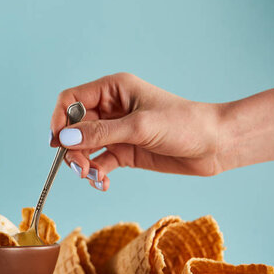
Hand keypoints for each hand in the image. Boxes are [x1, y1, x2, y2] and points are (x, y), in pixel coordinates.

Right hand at [50, 73, 224, 190]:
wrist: (216, 145)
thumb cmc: (185, 124)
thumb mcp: (140, 127)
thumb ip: (100, 133)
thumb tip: (63, 139)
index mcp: (113, 89)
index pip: (72, 100)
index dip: (60, 119)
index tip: (57, 142)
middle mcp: (111, 109)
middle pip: (74, 127)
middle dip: (72, 149)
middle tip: (79, 168)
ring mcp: (117, 132)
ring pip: (84, 147)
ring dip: (82, 164)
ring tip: (93, 177)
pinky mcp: (125, 152)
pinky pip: (100, 162)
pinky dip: (97, 174)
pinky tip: (103, 183)